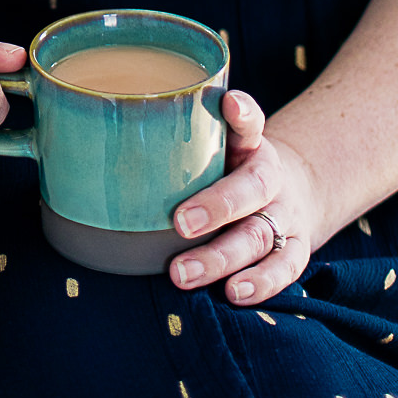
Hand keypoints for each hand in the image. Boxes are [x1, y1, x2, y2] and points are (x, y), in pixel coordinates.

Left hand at [167, 90, 322, 304]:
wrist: (288, 193)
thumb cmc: (230, 170)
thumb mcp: (216, 147)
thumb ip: (177, 142)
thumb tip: (102, 138)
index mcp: (251, 144)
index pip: (251, 122)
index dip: (242, 113)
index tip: (229, 104)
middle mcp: (271, 178)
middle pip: (251, 189)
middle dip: (217, 206)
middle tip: (179, 222)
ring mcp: (286, 215)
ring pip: (260, 235)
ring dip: (222, 258)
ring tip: (182, 274)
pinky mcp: (296, 248)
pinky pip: (285, 268)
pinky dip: (262, 283)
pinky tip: (232, 293)